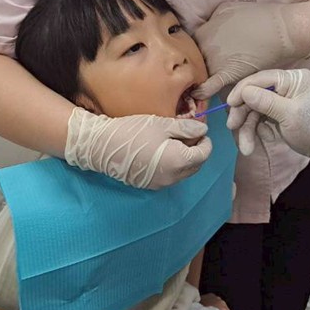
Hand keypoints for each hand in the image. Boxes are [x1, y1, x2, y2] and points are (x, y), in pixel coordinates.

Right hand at [65, 108, 211, 188]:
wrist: (103, 147)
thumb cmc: (133, 132)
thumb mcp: (163, 124)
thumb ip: (186, 128)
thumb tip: (203, 130)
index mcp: (179, 161)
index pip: (203, 154)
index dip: (205, 142)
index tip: (200, 131)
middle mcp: (172, 177)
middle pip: (195, 166)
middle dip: (196, 151)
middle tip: (189, 135)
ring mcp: (160, 183)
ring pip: (183, 172)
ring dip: (185, 159)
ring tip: (174, 142)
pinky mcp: (149, 185)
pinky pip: (169, 176)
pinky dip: (172, 165)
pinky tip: (161, 151)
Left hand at [192, 0, 309, 99]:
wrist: (280, 30)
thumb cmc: (258, 16)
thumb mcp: (227, 8)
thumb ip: (211, 20)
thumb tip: (207, 30)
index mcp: (204, 31)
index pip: (189, 46)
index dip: (192, 52)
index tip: (197, 56)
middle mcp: (205, 46)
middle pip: (192, 60)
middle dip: (195, 65)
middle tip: (200, 70)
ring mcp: (215, 61)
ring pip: (199, 74)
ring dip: (199, 78)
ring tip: (198, 83)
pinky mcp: (227, 74)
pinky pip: (208, 87)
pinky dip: (202, 92)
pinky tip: (198, 95)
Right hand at [226, 69, 309, 167]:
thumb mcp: (290, 116)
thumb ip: (266, 102)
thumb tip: (244, 91)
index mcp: (293, 79)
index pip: (261, 78)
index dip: (243, 90)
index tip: (230, 104)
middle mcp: (286, 85)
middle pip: (255, 94)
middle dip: (244, 114)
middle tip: (233, 127)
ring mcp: (282, 99)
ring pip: (255, 109)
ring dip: (248, 128)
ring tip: (246, 147)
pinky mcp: (279, 112)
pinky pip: (261, 118)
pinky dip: (257, 131)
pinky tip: (260, 141)